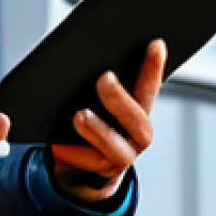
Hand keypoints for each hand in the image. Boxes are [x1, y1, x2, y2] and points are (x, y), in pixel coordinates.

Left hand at [52, 39, 166, 202]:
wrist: (84, 162)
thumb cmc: (96, 116)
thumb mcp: (103, 98)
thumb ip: (108, 81)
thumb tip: (90, 51)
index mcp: (142, 109)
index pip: (150, 85)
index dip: (155, 67)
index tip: (155, 44)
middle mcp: (139, 133)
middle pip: (136, 118)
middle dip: (119, 98)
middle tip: (104, 78)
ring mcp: (123, 155)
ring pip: (114, 146)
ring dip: (97, 129)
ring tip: (80, 115)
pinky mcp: (102, 171)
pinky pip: (88, 163)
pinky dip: (73, 152)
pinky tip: (59, 143)